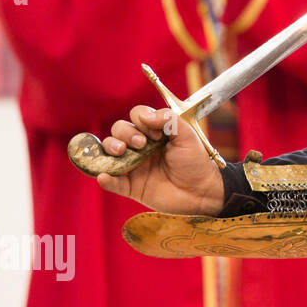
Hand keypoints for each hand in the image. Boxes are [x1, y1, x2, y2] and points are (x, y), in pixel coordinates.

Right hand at [96, 106, 225, 215]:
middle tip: (140, 144)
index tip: (156, 132)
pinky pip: (113, 183)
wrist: (202, 191)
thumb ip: (170, 120)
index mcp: (155, 133)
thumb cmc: (195, 162)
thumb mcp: (188, 136)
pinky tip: (104, 177)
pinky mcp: (133, 187)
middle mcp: (141, 147)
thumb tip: (145, 115)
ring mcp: (135, 167)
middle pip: (119, 130)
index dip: (141, 119)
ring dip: (109, 148)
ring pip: (110, 153)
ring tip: (121, 152)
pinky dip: (106, 180)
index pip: (137, 116)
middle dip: (124, 133)